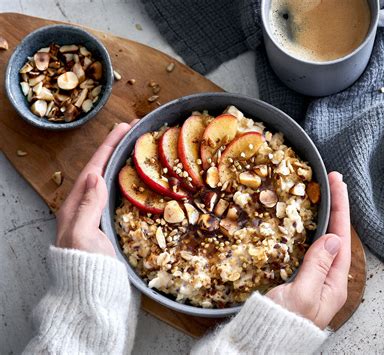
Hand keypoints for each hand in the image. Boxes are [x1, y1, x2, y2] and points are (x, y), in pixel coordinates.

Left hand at [55, 122, 136, 256]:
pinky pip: (118, 196)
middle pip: (101, 170)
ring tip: (136, 149)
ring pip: (110, 182)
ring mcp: (97, 216)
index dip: (108, 147)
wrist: (91, 295)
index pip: (93, 168)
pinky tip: (138, 181)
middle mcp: (85, 208)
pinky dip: (128, 183)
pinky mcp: (109, 225)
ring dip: (122, 164)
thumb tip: (96, 176)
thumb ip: (88, 206)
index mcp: (76, 206)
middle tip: (133, 132)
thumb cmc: (85, 268)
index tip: (123, 128)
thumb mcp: (83, 236)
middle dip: (115, 149)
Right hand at [266, 171, 349, 328]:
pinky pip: (312, 247)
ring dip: (326, 215)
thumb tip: (332, 238)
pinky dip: (312, 229)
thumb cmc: (283, 323)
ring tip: (325, 194)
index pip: (342, 237)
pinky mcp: (302, 277)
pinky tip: (309, 221)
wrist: (265, 341)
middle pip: (337, 235)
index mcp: (335, 283)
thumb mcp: (302, 295)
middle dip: (336, 207)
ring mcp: (316, 278)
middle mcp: (329, 279)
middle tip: (333, 181)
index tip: (337, 183)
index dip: (340, 208)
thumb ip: (317, 266)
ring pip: (325, 239)